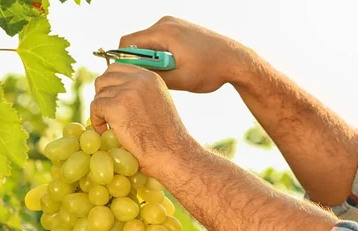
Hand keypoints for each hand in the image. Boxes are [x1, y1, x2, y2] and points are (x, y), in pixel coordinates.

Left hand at [90, 63, 196, 178]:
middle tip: (107, 113)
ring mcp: (127, 91)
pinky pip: (95, 108)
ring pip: (99, 94)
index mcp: (150, 77)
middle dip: (102, 96)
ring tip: (109, 126)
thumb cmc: (166, 137)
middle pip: (104, 78)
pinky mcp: (116, 106)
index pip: (118, 68)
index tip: (111, 100)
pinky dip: (96, 121)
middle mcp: (139, 79)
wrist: (170, 153)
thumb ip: (141, 92)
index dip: (110, 84)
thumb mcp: (158, 103)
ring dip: (100, 111)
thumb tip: (118, 89)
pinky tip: (105, 132)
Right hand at [119, 16, 248, 92]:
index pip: (127, 43)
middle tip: (150, 80)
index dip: (122, 62)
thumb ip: (155, 79)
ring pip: (148, 43)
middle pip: (136, 42)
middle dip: (139, 62)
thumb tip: (133, 81)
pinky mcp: (179, 28)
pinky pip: (160, 41)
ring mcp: (173, 24)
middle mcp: (166, 23)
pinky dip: (161, 55)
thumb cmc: (211, 70)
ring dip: (152, 60)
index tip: (127, 78)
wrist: (236, 60)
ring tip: (168, 75)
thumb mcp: (181, 81)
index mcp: (164, 32)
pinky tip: (176, 68)